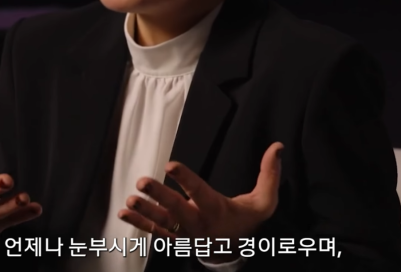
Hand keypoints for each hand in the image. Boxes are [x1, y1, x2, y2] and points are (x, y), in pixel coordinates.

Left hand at [119, 142, 283, 263]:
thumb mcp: (264, 202)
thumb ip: (270, 174)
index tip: (170, 165)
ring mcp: (184, 233)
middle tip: (142, 181)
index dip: (185, 179)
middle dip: (159, 195)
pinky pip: (154, 232)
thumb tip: (277, 147)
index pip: (199, 192)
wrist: (234, 253)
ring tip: (130, 199)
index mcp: (216, 209)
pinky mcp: (175, 239)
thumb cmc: (246, 221)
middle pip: (176, 209)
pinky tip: (123, 212)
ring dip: (144, 212)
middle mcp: (198, 222)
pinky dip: (138, 223)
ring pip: (162, 222)